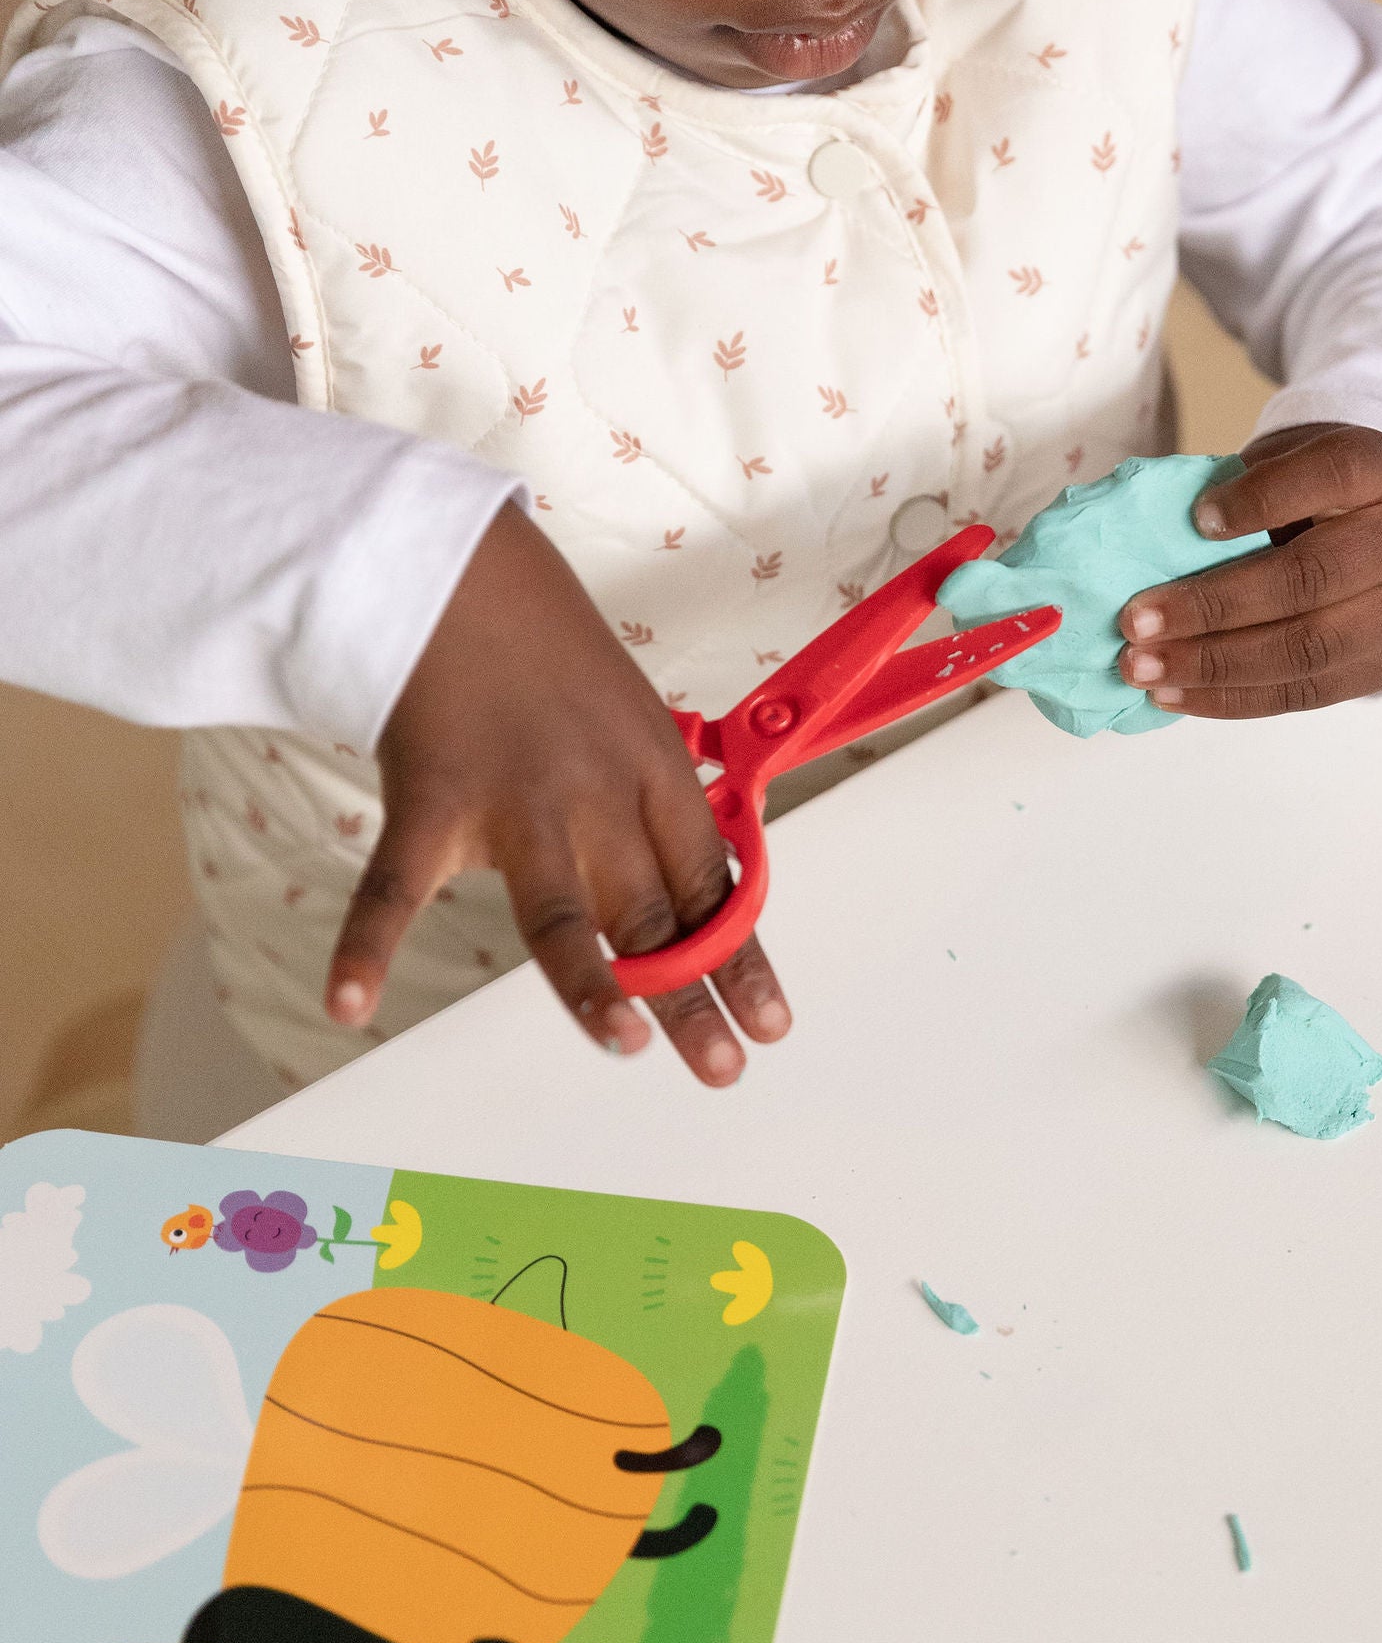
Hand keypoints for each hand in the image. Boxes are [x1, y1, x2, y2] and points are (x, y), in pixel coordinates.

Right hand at [325, 504, 789, 1083]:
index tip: (770, 1023)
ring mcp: (512, 802)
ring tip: (625, 1043)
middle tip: (722, 1066)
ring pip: (558, 910)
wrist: (461, 575)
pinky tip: (350, 1004)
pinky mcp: (429, 802)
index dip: (740, 958)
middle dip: (690, 995)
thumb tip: (691, 900)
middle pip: (652, 911)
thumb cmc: (548, 658)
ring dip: (593, 982)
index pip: (709, 883)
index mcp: (654, 774)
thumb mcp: (631, 721)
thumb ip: (652, 813)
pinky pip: (394, 887)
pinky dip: (364, 946)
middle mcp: (594, 796)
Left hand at [1117, 424, 1381, 716]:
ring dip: (1212, 664)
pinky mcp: (1380, 668)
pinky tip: (1174, 694)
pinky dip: (1230, 698)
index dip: (1261, 499)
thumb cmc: (1321, 496)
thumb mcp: (1293, 467)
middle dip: (1213, 605)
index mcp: (1380, 473)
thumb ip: (1243, 490)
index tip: (1196, 517)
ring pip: (1305, 649)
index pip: (1328, 476)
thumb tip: (1154, 538)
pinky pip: (1302, 693)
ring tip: (1143, 668)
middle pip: (1309, 579)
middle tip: (1136, 621)